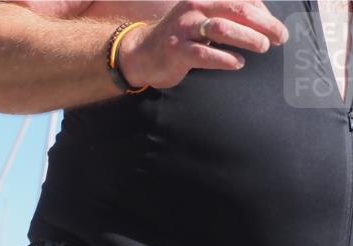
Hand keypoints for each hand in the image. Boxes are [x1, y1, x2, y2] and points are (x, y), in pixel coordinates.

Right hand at [119, 0, 288, 89]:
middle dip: (264, 24)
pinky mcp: (175, 51)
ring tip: (263, 47)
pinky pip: (204, 54)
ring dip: (247, 38)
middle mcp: (195, 8)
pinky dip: (224, 59)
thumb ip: (227, 16)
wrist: (141, 54)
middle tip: (279, 38)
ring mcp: (183, 29)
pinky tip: (238, 63)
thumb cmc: (180, 38)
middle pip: (238, 11)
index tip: (279, 29)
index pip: (243, 0)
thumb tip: (263, 22)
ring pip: (222, 29)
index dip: (265, 14)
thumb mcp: (202, 19)